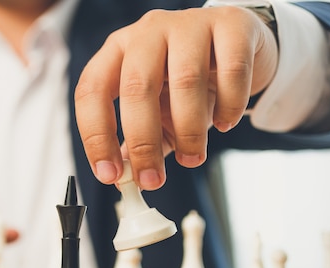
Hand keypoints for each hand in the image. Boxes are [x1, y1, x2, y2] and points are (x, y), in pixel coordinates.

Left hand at [75, 6, 277, 189]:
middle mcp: (148, 32)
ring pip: (185, 80)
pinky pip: (231, 70)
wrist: (237, 47)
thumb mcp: (156, 112)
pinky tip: (225, 123)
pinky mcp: (232, 24)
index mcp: (118, 52)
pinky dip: (229, 106)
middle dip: (143, 142)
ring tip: (192, 157)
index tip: (110, 175)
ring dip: (189, 130)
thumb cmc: (187, 83)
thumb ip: (136, 144)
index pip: (92, 91)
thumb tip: (120, 181)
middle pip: (136, 87)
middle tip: (153, 179)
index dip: (96, 136)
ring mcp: (189, 23)